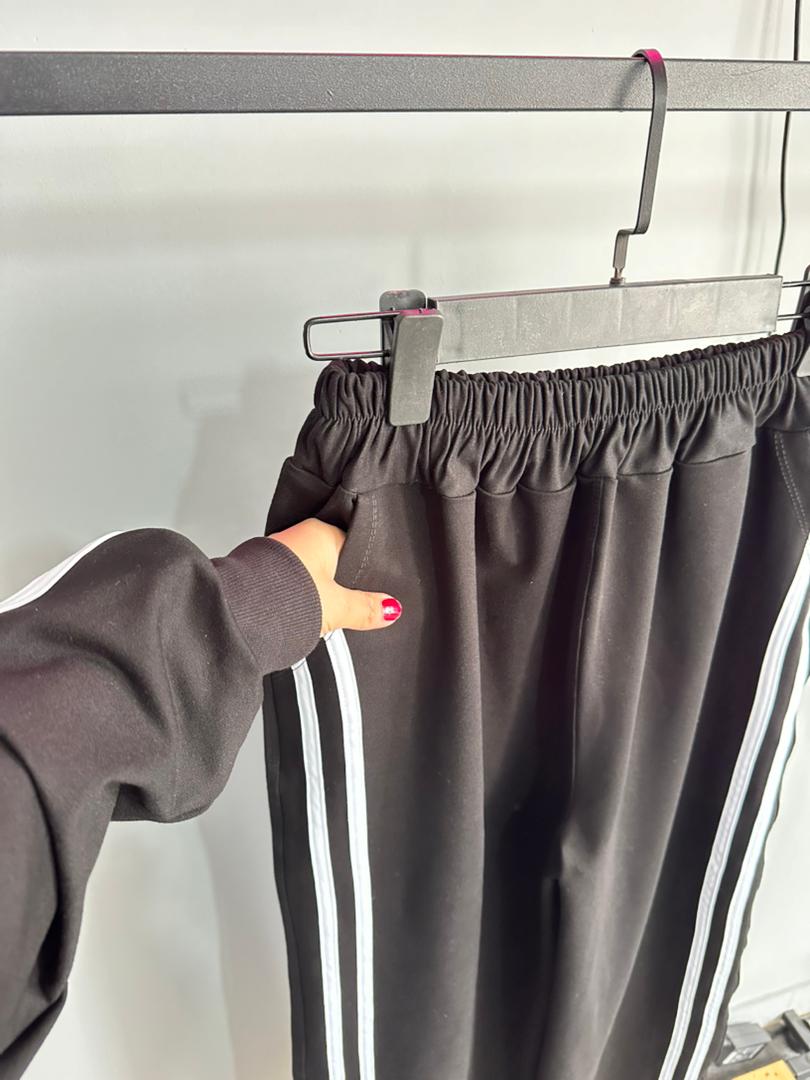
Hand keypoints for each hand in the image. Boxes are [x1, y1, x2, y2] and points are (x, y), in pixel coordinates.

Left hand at [269, 518, 401, 635]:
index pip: (353, 545)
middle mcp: (297, 537)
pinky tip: (302, 615)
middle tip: (351, 606)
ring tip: (325, 615)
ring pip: (307, 573)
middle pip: (329, 560)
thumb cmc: (288, 598)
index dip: (364, 568)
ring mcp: (277, 555)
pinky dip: (296, 598)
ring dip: (314, 592)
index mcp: (321, 533)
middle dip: (338, 583)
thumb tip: (390, 609)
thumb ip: (366, 608)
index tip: (373, 587)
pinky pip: (288, 584)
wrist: (241, 614)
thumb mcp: (339, 607)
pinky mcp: (260, 574)